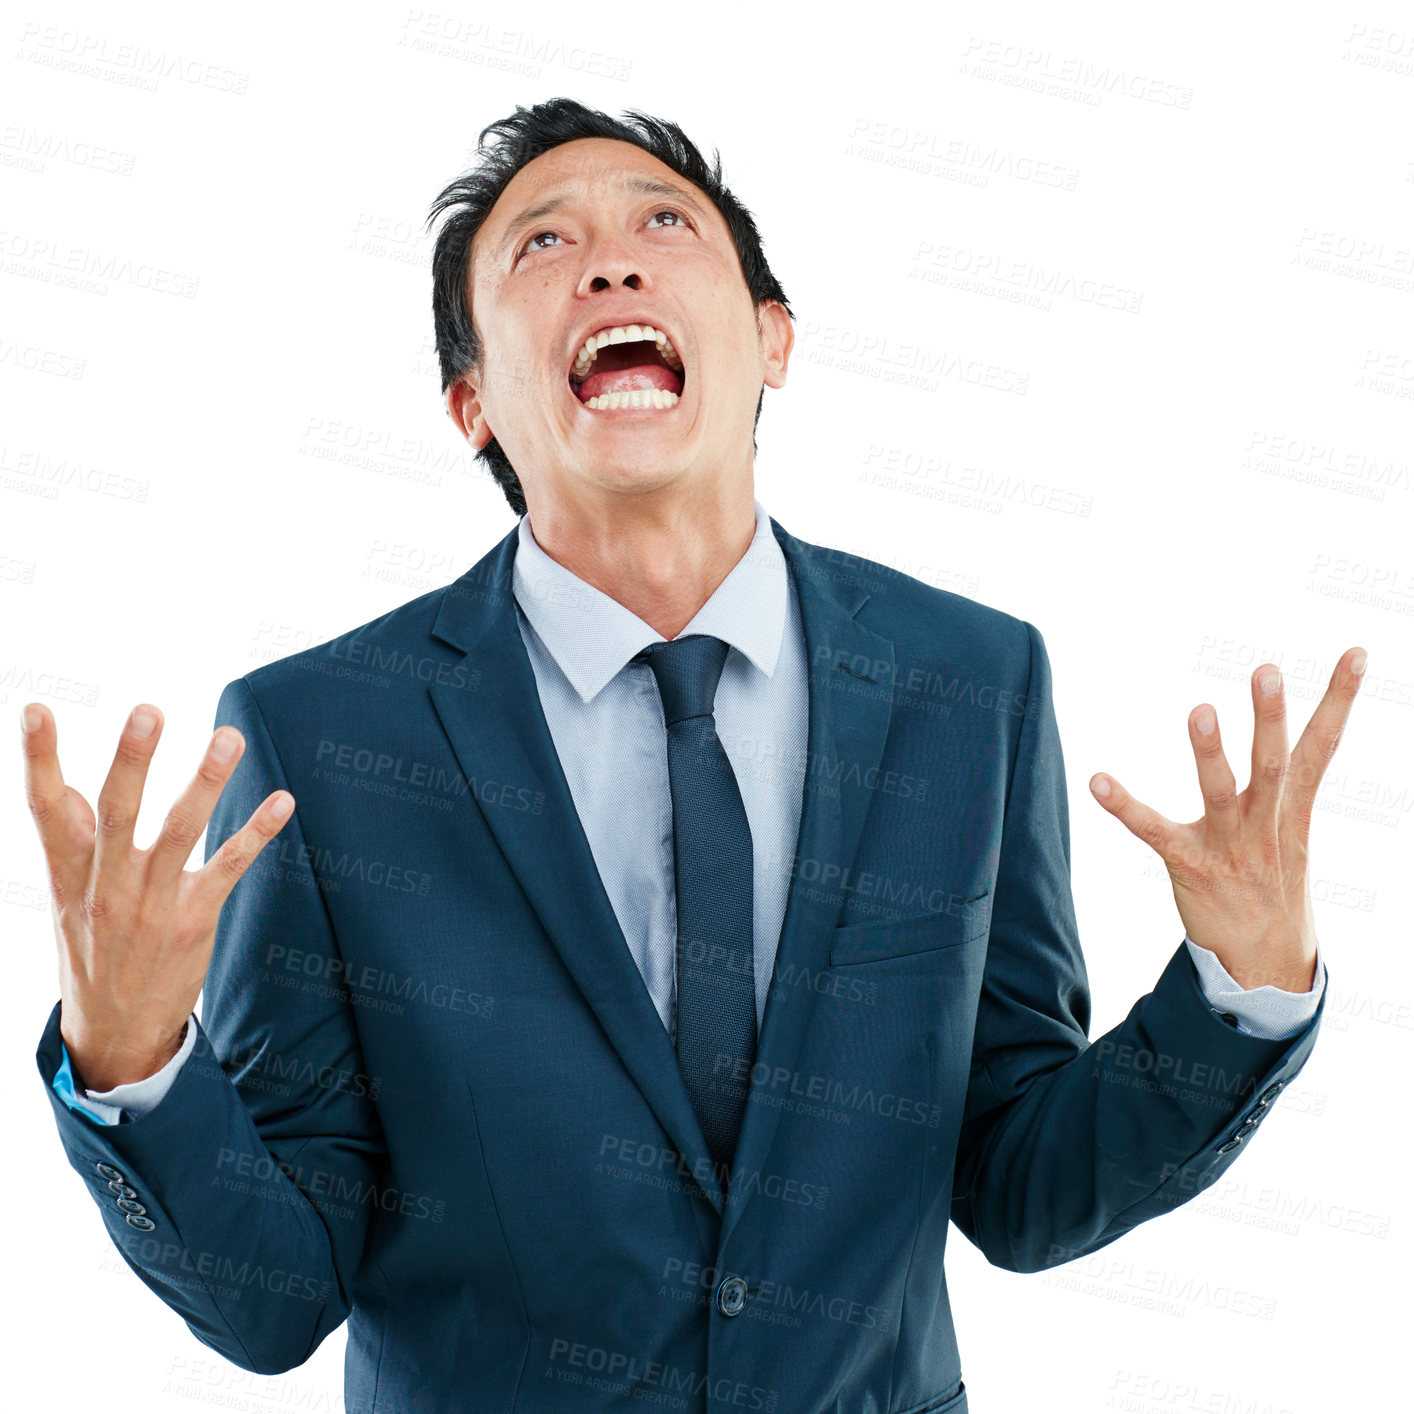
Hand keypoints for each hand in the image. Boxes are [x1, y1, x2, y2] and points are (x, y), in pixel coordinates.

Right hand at [21, 701, 293, 1090]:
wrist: (115, 1034)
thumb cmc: (92, 952)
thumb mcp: (66, 902)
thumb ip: (70, 842)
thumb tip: (69, 786)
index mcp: (67, 876)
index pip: (45, 809)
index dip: (39, 759)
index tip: (37, 709)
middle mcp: (106, 887)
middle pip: (118, 813)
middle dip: (133, 761)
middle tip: (148, 711)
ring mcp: (152, 905)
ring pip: (180, 832)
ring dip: (207, 782)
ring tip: (228, 738)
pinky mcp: (194, 920)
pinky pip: (229, 867)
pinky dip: (257, 831)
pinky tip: (282, 800)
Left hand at [1087, 647, 1366, 992]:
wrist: (1265, 964)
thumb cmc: (1270, 885)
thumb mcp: (1290, 832)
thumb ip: (1285, 784)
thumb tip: (1299, 736)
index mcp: (1293, 810)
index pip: (1322, 746)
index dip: (1340, 700)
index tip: (1356, 654)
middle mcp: (1266, 824)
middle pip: (1273, 764)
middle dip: (1270, 717)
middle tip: (1265, 670)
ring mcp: (1229, 848)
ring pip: (1222, 794)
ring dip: (1211, 753)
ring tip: (1201, 711)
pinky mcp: (1190, 867)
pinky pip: (1154, 832)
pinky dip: (1125, 806)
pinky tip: (1098, 779)